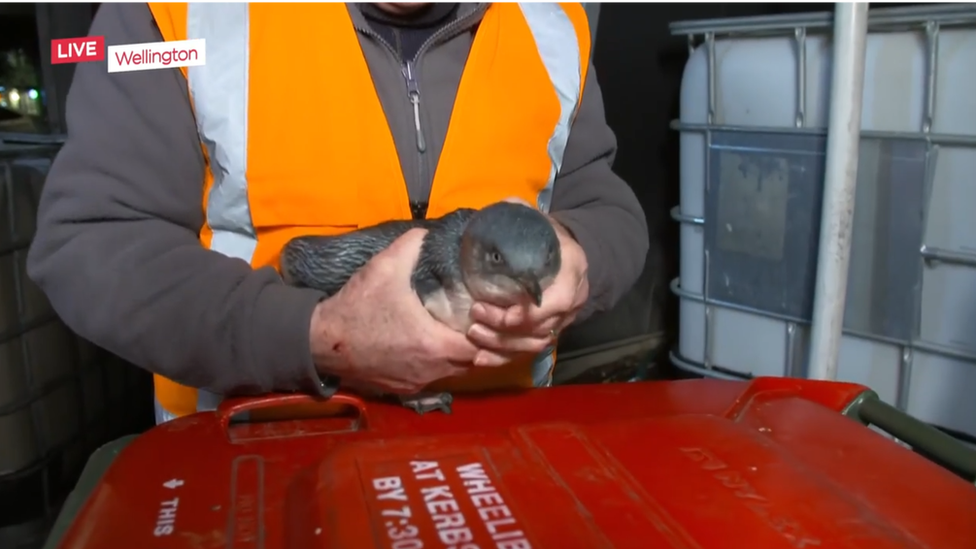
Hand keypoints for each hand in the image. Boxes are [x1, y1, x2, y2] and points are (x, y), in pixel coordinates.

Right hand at [309, 229, 480, 393]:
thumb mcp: (384, 268)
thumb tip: (428, 232)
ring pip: (452, 373)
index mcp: (433, 344)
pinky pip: (432, 379)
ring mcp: (416, 382)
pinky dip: (437, 364)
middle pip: (470, 363)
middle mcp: (430, 370)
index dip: (486, 330)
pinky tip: (429, 345)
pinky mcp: (402, 388)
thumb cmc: (357, 307)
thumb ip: (411, 246)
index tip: (480, 311)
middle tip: (472, 320)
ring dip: (456, 355)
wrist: (320, 341)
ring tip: (454, 330)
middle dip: (476, 344)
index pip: (479, 346)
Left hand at [467, 219, 588, 366]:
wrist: (567, 253)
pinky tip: (480, 358)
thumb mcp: (536, 219)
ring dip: (501, 345)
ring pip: (533, 344)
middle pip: (542, 328)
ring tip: (473, 334)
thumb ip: (518, 213)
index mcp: (572, 268)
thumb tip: (498, 210)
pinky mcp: (548, 332)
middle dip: (506, 329)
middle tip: (476, 316)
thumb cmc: (546, 235)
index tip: (503, 312)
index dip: (532, 312)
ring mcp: (561, 320)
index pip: (559, 300)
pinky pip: (527, 353)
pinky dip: (503, 358)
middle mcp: (572, 300)